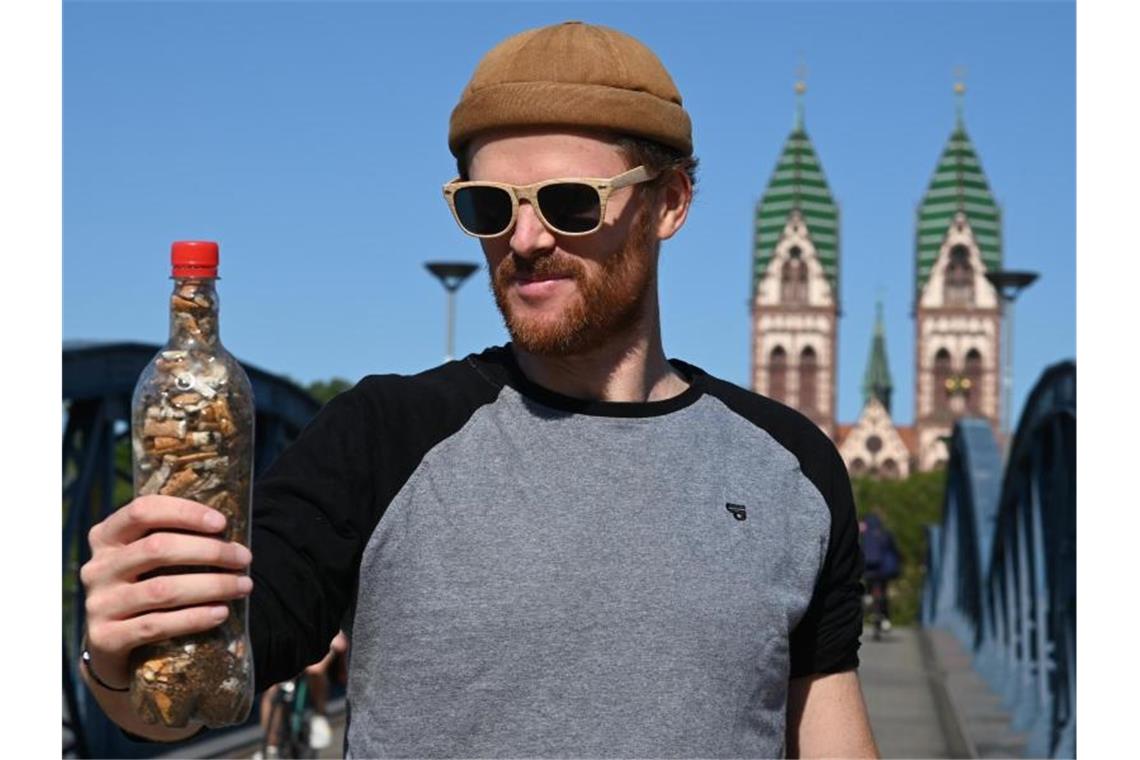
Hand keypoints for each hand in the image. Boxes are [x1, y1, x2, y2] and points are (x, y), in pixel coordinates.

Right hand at [79, 494, 253, 688]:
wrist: (111, 648)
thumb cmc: (145, 590)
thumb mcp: (149, 561)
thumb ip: (175, 541)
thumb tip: (231, 534)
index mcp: (107, 537)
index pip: (143, 510)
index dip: (185, 512)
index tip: (222, 524)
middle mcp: (97, 568)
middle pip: (158, 548)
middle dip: (210, 551)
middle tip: (245, 558)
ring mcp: (98, 604)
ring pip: (162, 590)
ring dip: (211, 586)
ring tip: (243, 586)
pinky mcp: (105, 639)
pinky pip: (156, 625)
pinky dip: (194, 618)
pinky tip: (221, 613)